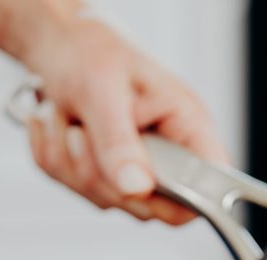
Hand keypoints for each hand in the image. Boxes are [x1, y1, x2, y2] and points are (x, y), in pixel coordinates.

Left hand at [21, 10, 228, 223]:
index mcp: (187, 126)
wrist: (57, 48)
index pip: (210, 185)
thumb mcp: (102, 89)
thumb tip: (136, 188)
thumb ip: (119, 142)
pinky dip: (58, 162)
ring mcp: (138, 173)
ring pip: (110, 200)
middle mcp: (168, 155)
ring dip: (72, 163)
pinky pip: (79, 193)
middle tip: (81, 132)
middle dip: (102, 175)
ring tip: (69, 121)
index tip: (142, 185)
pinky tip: (61, 129)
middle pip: (150, 206)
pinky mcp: (108, 181)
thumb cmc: (89, 53)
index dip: (186, 198)